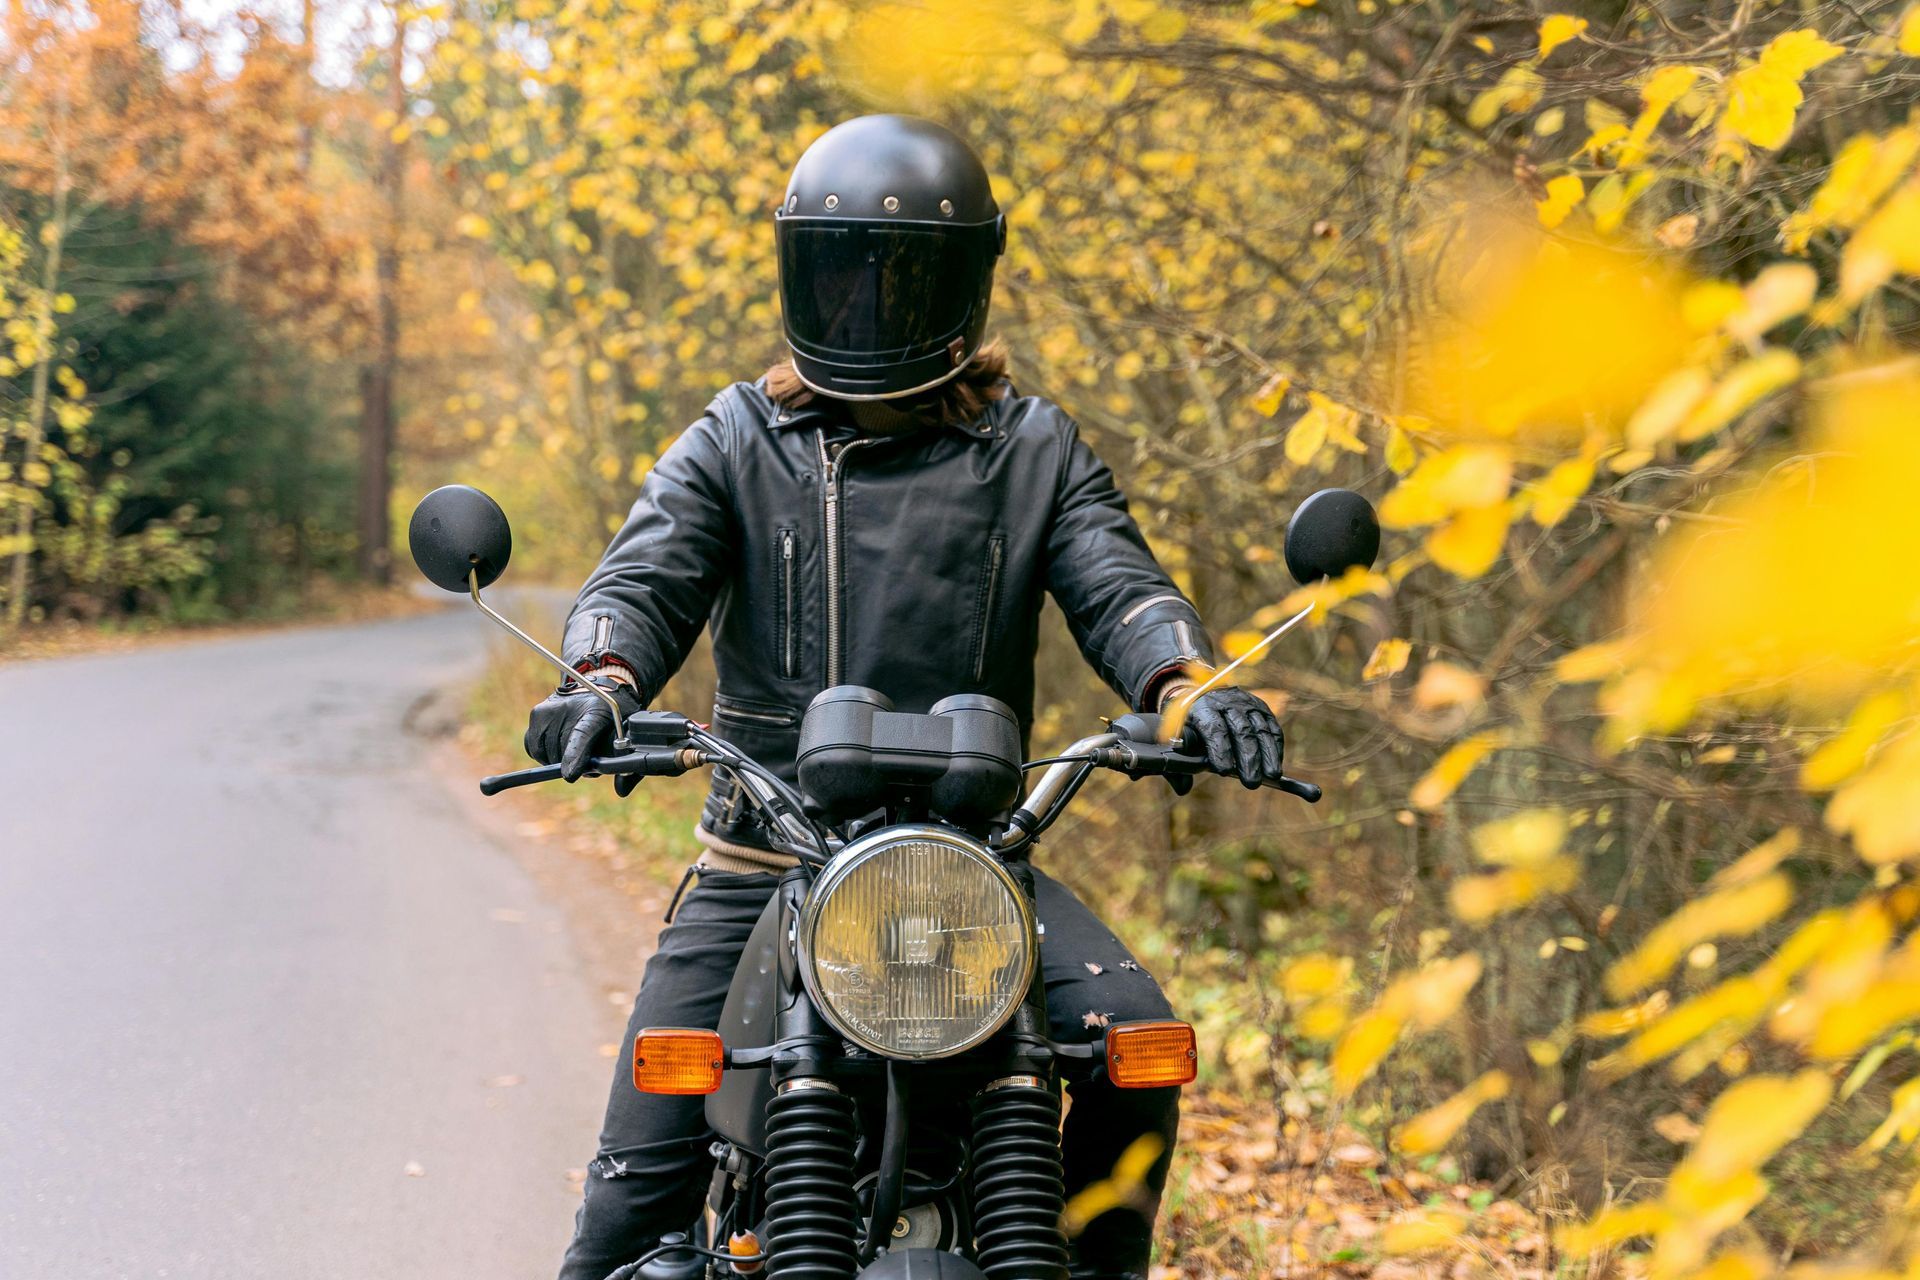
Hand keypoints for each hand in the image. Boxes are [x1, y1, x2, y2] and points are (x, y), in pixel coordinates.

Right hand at [525, 677, 645, 789]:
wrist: (600, 687)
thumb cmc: (615, 716)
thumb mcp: (628, 735)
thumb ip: (627, 765)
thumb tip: (622, 791)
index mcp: (596, 711)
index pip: (581, 736)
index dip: (575, 756)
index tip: (570, 775)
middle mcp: (568, 707)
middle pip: (563, 753)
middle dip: (574, 764)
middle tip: (588, 758)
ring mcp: (549, 710)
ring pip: (546, 755)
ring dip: (559, 759)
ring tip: (575, 749)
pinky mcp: (536, 714)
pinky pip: (535, 748)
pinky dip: (546, 753)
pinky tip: (560, 745)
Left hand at [1182, 687, 1284, 788]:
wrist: (1202, 695)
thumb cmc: (1189, 725)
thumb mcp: (1176, 738)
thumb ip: (1178, 764)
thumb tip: (1182, 788)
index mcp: (1202, 708)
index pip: (1214, 728)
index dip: (1220, 749)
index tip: (1224, 771)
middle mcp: (1226, 703)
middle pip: (1241, 730)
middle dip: (1248, 758)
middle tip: (1251, 782)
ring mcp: (1246, 703)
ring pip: (1260, 728)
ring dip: (1267, 754)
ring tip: (1271, 775)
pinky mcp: (1260, 707)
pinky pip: (1272, 727)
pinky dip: (1275, 747)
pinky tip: (1275, 764)